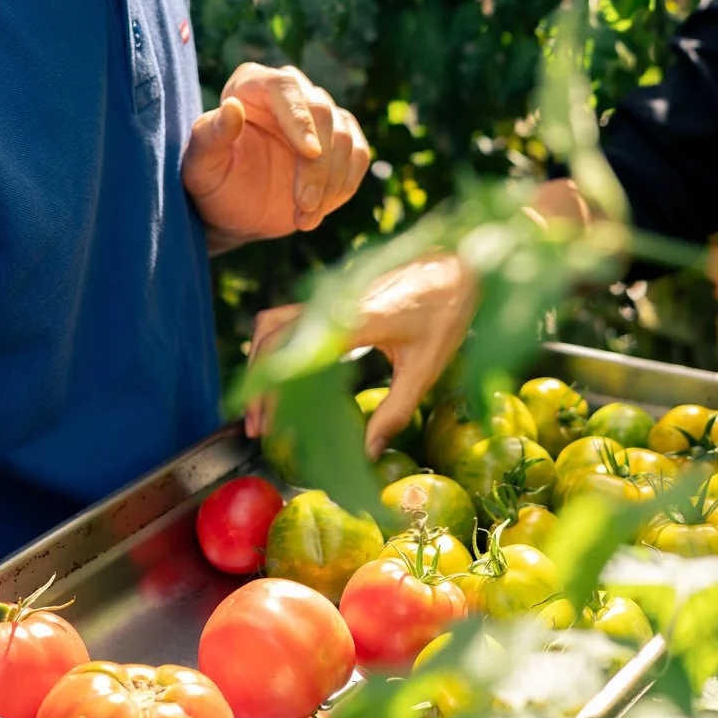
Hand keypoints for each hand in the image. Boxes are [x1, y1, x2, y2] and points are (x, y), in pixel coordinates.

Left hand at [183, 63, 368, 244]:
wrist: (236, 210)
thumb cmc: (213, 183)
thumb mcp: (200, 167)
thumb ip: (209, 136)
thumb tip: (231, 107)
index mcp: (252, 84)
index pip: (284, 87)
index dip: (300, 118)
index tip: (309, 153)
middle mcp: (289, 91)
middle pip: (321, 113)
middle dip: (317, 166)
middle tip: (302, 206)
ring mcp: (319, 114)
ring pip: (344, 137)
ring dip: (330, 183)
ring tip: (304, 218)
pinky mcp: (341, 138)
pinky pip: (358, 155)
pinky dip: (344, 185)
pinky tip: (319, 210)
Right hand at [244, 254, 477, 458]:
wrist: (460, 264)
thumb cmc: (447, 311)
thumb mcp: (426, 368)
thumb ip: (395, 412)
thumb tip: (367, 454)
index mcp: (350, 320)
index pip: (291, 355)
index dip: (271, 392)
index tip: (266, 426)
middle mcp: (331, 303)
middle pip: (271, 340)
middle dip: (258, 385)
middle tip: (258, 428)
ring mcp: (330, 296)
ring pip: (273, 323)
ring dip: (261, 361)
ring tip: (264, 404)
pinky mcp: (335, 295)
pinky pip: (291, 317)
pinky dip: (277, 345)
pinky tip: (286, 375)